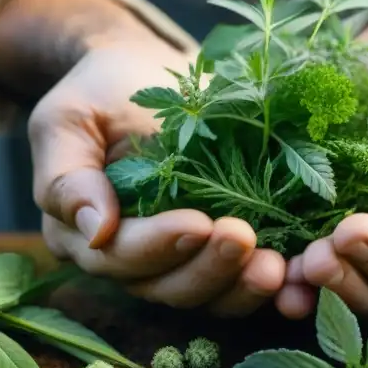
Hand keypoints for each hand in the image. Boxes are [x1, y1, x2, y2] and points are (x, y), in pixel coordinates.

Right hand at [6, 0, 283, 315]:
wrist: (148, 72)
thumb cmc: (103, 91)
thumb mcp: (67, 120)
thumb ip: (67, 177)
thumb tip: (93, 231)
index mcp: (85, 236)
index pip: (119, 255)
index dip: (157, 245)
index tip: (196, 224)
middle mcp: (131, 261)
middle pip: (167, 286)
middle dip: (208, 268)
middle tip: (244, 238)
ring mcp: (181, 261)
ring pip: (209, 295)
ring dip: (243, 286)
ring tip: (277, 266)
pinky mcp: (223, 252)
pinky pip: (246, 282)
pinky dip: (277, 288)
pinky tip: (301, 280)